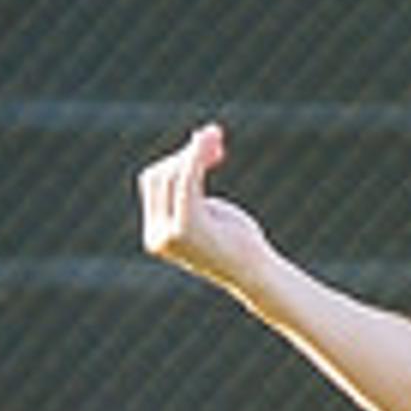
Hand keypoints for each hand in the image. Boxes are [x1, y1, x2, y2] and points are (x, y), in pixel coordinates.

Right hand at [136, 122, 274, 293]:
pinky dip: (198, 158)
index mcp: (156, 234)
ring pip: (173, 174)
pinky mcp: (187, 229)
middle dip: (186, 154)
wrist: (257, 274)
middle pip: (159, 175)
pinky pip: (187, 181)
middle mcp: (156, 236)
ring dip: (195, 152)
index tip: (208, 150)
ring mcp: (169, 234)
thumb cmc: (239, 245)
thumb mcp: (211, 211)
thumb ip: (193, 188)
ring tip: (215, 136)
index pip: (153, 181)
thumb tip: (195, 144)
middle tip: (214, 138)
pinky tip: (214, 145)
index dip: (177, 159)